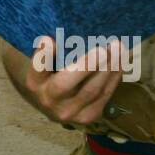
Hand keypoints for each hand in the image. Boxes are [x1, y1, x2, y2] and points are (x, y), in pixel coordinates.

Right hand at [2, 36, 121, 126]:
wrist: (48, 100)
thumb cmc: (47, 70)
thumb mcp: (41, 58)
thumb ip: (47, 49)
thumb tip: (53, 37)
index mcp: (33, 83)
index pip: (38, 69)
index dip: (44, 56)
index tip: (49, 39)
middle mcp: (48, 101)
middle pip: (67, 84)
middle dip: (87, 65)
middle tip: (102, 48)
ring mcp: (69, 113)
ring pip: (92, 91)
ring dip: (108, 69)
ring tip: (117, 49)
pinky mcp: (88, 117)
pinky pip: (104, 97)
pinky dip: (114, 78)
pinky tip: (120, 62)